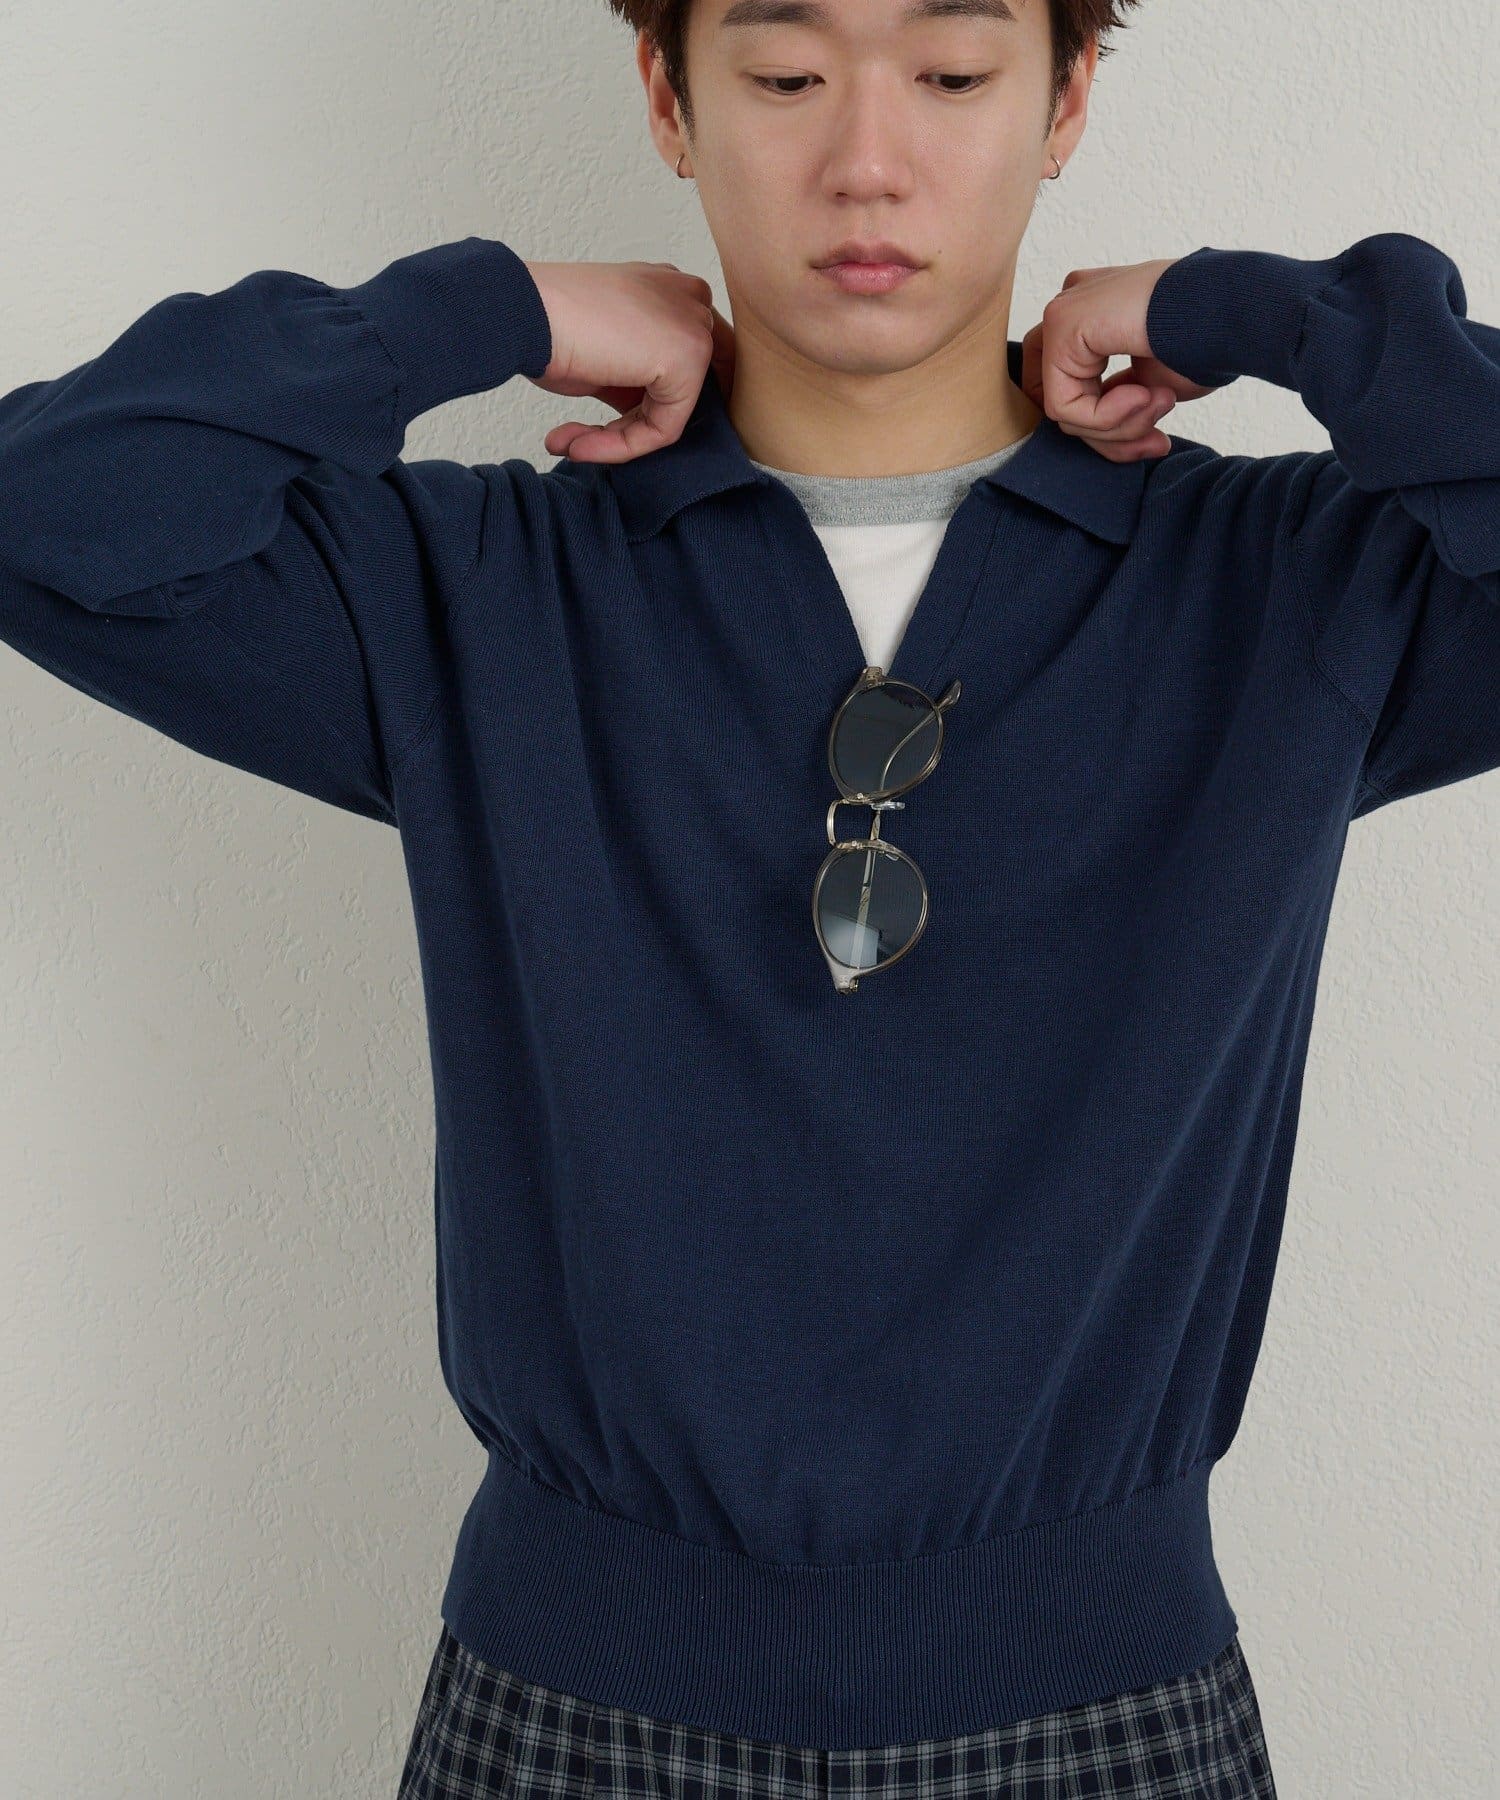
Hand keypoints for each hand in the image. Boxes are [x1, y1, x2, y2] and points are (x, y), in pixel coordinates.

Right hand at [523, 259, 735, 461]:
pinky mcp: (690, 357)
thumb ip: (636, 375)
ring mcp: (694, 326)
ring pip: (668, 414)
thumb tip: (645, 416)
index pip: (682, 366)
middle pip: (681, 393)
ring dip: (616, 441)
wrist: (524, 311)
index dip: (645, 409)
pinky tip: (578, 446)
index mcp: (669, 290)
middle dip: (632, 427)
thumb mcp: (606, 351)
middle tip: (584, 441)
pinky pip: (662, 427)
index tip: (602, 431)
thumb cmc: (550, 323)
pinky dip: (619, 446)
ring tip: (572, 445)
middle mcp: (689, 301)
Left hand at [1019, 258, 1217, 461]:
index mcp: (1097, 315)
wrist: (1232, 310)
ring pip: (1066, 410)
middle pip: (1068, 404)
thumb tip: (1101, 431)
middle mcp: (1076, 306)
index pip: (1078, 393)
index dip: (1114, 429)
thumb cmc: (1209, 341)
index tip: (1158, 441)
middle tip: (1158, 442)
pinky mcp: (1062, 322)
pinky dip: (1107, 417)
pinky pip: (1065, 406)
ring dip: (1121, 425)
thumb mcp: (1154, 385)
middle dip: (1113, 435)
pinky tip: (1145, 395)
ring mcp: (1065, 310)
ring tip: (1163, 403)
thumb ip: (1119, 403)